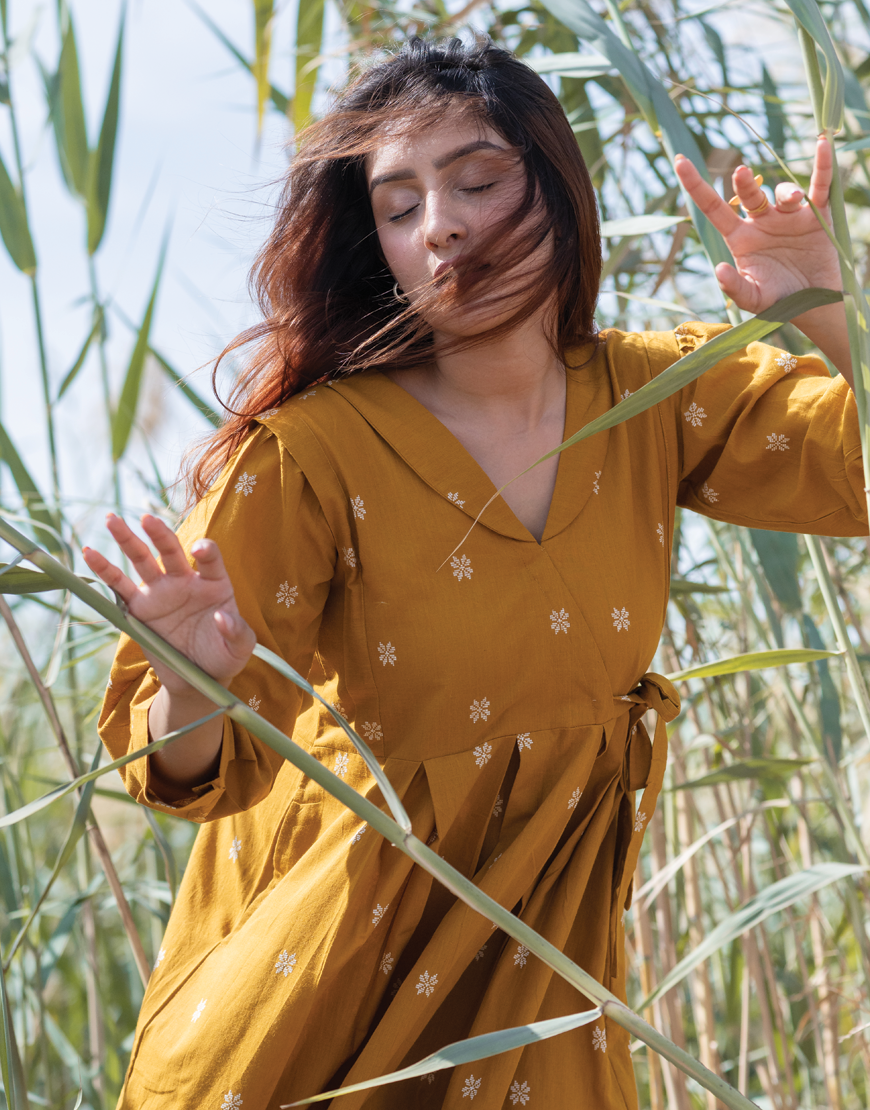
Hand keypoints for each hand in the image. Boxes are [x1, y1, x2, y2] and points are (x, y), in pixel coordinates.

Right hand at [83, 514, 255, 693]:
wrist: (197, 677)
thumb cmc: (223, 656)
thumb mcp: (240, 648)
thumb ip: (237, 632)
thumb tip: (222, 617)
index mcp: (214, 584)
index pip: (211, 559)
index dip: (205, 552)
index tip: (198, 551)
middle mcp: (185, 581)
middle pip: (171, 551)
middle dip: (160, 534)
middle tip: (148, 519)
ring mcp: (160, 592)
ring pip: (142, 560)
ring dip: (127, 540)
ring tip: (111, 519)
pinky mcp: (139, 608)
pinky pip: (119, 587)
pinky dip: (104, 570)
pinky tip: (89, 552)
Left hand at [674, 137, 841, 312]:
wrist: (815, 303)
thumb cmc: (778, 299)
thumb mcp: (753, 298)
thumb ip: (735, 288)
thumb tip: (718, 270)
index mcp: (740, 237)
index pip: (713, 208)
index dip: (696, 186)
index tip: (679, 162)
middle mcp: (761, 221)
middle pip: (749, 195)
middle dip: (744, 184)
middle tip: (741, 174)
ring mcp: (789, 216)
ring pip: (784, 193)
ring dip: (787, 191)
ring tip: (793, 199)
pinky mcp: (818, 215)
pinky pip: (820, 186)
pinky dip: (823, 167)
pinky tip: (823, 146)